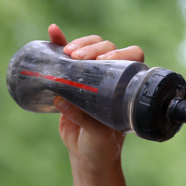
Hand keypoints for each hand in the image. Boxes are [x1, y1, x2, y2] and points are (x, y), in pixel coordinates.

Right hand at [48, 24, 144, 170]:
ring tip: (66, 52)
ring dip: (78, 44)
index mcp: (127, 86)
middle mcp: (113, 77)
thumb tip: (62, 100)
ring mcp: (92, 76)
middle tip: (78, 58)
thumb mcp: (97, 134)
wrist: (87, 155)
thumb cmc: (101, 146)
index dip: (121, 53)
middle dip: (94, 48)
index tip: (104, 61)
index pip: (132, 58)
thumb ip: (83, 119)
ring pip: (89, 49)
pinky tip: (53, 31)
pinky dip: (59, 42)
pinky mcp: (72, 79)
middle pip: (108, 48)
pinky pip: (66, 58)